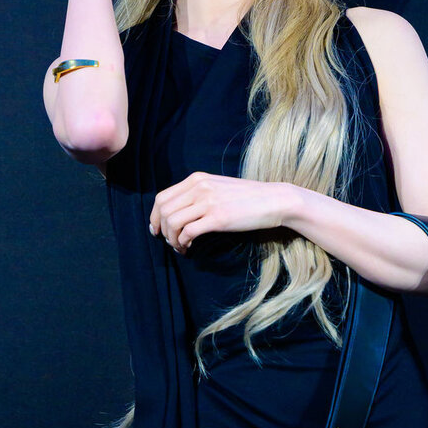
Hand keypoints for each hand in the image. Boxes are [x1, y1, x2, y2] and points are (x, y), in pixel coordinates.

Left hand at [149, 172, 293, 253]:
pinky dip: (183, 243)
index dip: (154, 216)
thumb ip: (198, 193)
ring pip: (173, 222)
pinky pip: (188, 232)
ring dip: (172, 239)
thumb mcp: (218, 187)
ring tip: (180, 247)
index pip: (162, 197)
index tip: (156, 230)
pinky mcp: (218, 218)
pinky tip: (189, 248)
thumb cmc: (248, 197)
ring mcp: (208, 202)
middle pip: (164, 211)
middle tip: (170, 242)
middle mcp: (199, 187)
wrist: (274, 200)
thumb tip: (179, 212)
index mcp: (197, 179)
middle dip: (162, 230)